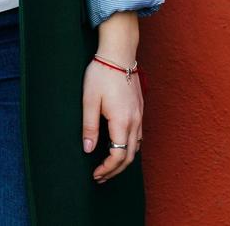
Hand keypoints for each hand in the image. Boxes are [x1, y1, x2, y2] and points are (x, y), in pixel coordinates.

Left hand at [81, 56, 143, 183]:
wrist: (119, 53)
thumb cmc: (102, 74)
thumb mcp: (89, 100)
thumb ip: (89, 127)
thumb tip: (89, 149)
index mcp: (122, 121)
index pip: (118, 155)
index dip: (107, 169)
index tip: (96, 174)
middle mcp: (135, 121)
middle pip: (130, 156)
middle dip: (115, 170)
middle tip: (100, 177)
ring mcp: (140, 115)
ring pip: (136, 147)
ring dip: (123, 159)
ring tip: (108, 165)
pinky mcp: (140, 109)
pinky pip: (138, 136)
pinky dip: (129, 147)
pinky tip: (118, 145)